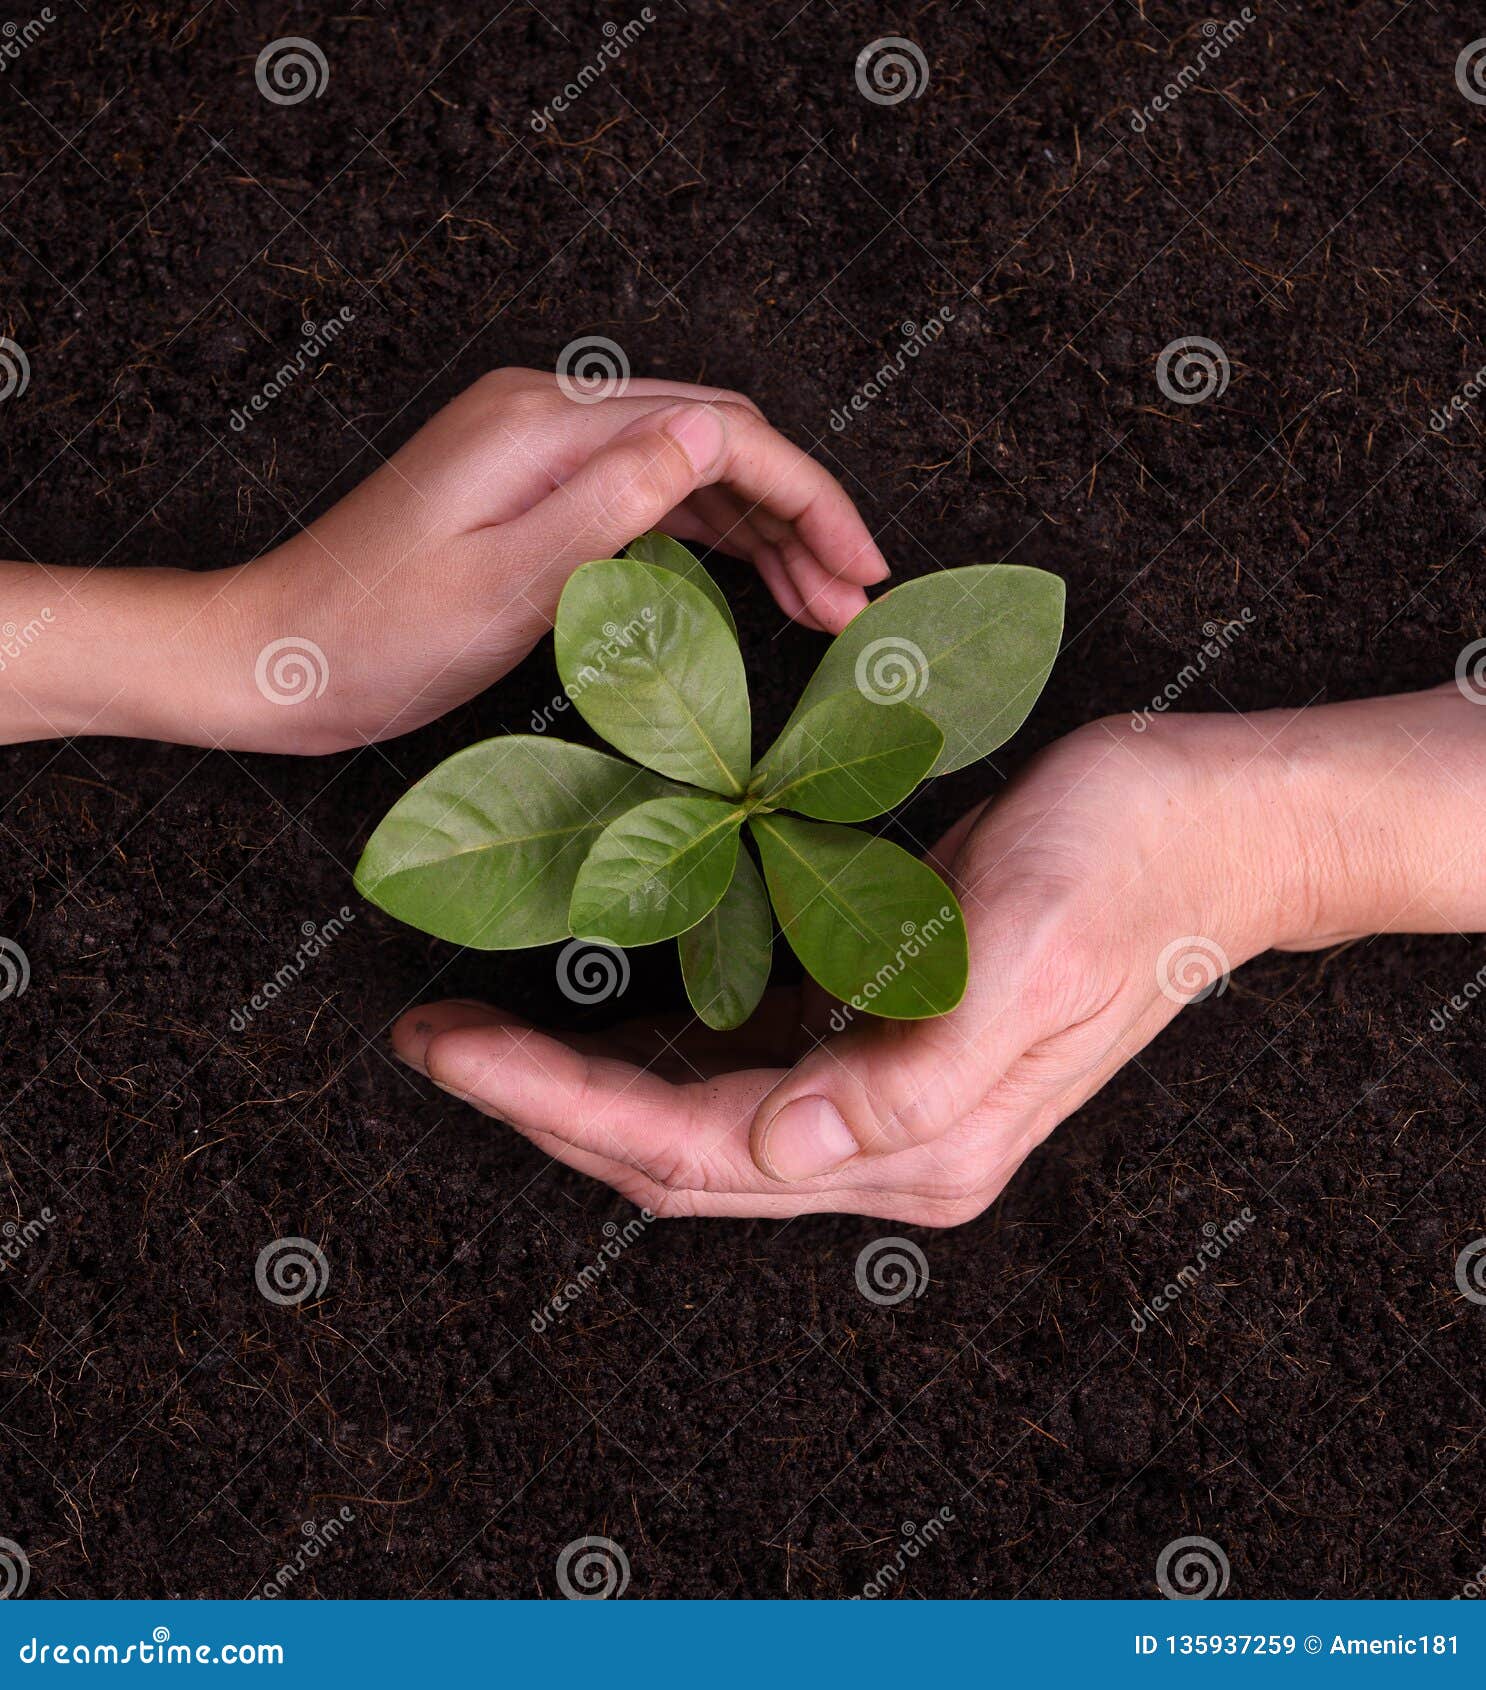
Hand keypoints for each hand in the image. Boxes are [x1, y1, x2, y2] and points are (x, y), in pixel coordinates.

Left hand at [0, 368, 884, 750]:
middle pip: (717, 443)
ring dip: (764, 532)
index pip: (722, 434)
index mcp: (545, 425)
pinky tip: (748, 584)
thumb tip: (720, 437)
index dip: (809, 496)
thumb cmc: (374, 637)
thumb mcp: (504, 584)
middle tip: (855, 600)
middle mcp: (548, 418)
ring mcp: (538, 453)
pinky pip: (645, 500)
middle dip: (801, 516)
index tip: (863, 568)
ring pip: (690, 472)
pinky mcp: (530, 494)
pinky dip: (709, 540)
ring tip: (822, 607)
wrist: (275, 657)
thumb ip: (615, 505)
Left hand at [390, 685, 1485, 1222]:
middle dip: (545, 1104)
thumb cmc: (1126, 870)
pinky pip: (746, 1075)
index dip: (559, 1106)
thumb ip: (906, 1080)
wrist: (1212, 827)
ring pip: (697, 1124)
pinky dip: (660, 1056)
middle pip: (675, 1156)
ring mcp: (894, 1101)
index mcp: (919, 1138)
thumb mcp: (1023, 957)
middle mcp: (895, 1143)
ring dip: (586, 1085)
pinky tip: (610, 1015)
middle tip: (435, 1042)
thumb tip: (778, 1152)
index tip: (453, 1053)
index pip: (694, 1147)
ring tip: (486, 1034)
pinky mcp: (895, 1042)